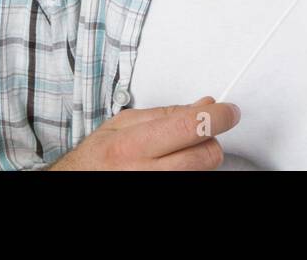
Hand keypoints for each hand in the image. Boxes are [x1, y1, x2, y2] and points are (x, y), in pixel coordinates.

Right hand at [45, 95, 240, 169]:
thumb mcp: (123, 124)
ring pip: (203, 171)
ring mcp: (156, 188)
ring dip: (198, 159)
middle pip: (207, 155)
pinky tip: (171, 167)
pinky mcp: (164, 202)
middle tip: (196, 134)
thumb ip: (167, 113)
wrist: (78, 183)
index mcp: (133, 145)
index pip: (191, 126)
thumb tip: (205, 104)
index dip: (218, 115)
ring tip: (174, 155)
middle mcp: (146, 173)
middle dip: (209, 140)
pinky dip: (190, 172)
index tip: (229, 111)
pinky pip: (194, 181)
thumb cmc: (96, 159)